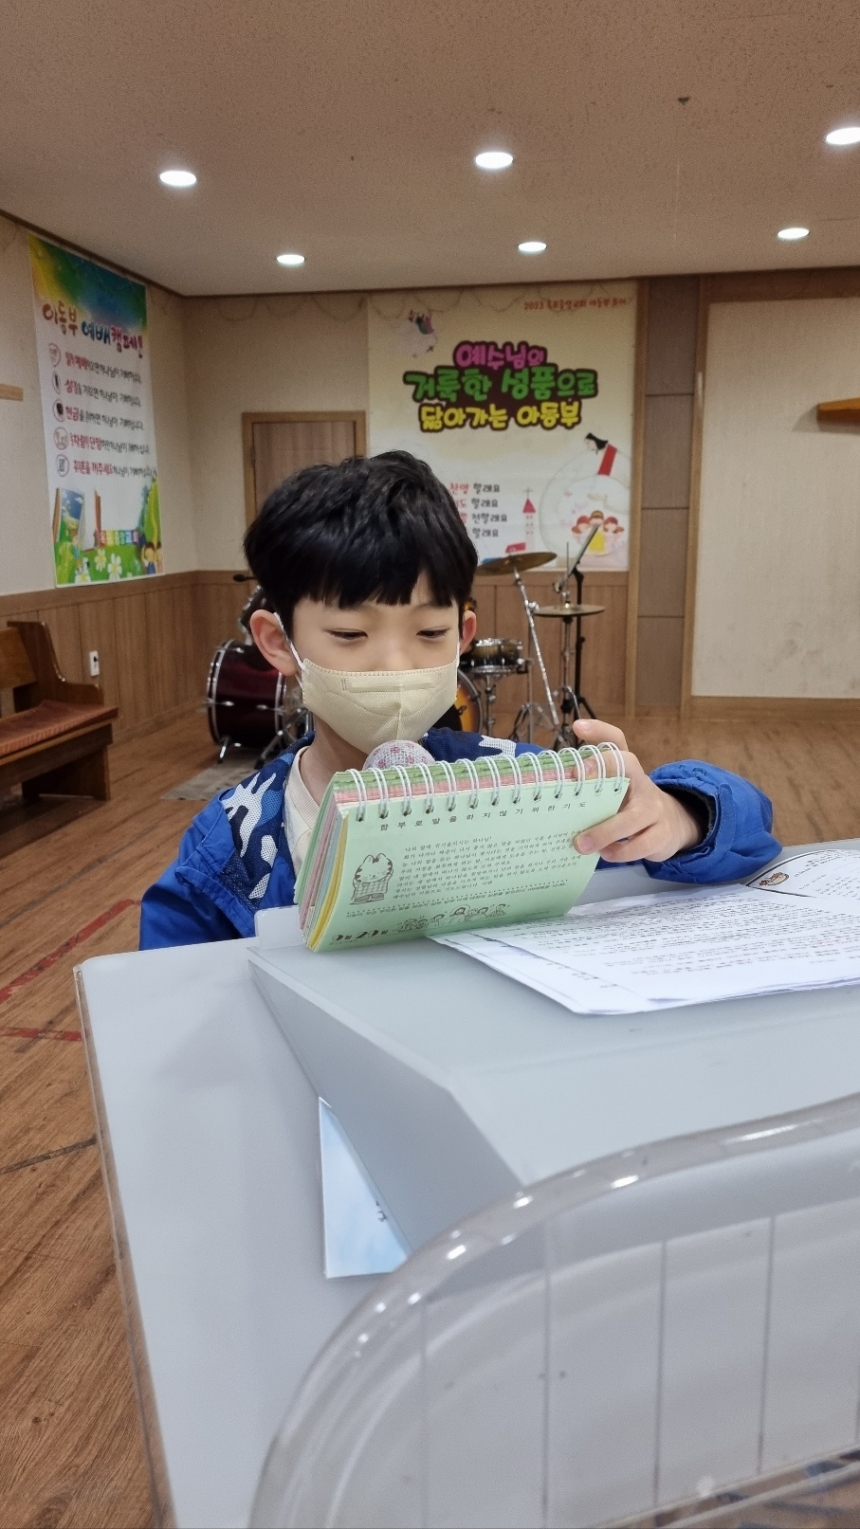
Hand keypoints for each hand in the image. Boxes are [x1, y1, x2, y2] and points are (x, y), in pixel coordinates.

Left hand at [570, 718, 701, 863]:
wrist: (674, 824)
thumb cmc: (630, 806)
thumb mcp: (614, 793)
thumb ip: (589, 790)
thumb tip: (551, 795)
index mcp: (626, 769)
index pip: (616, 741)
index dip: (599, 731)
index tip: (577, 728)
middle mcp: (641, 782)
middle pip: (627, 764)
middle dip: (601, 769)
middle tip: (575, 779)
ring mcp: (654, 808)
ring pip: (632, 817)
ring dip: (604, 831)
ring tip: (581, 844)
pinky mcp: (662, 834)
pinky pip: (642, 844)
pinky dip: (622, 851)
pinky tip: (606, 854)